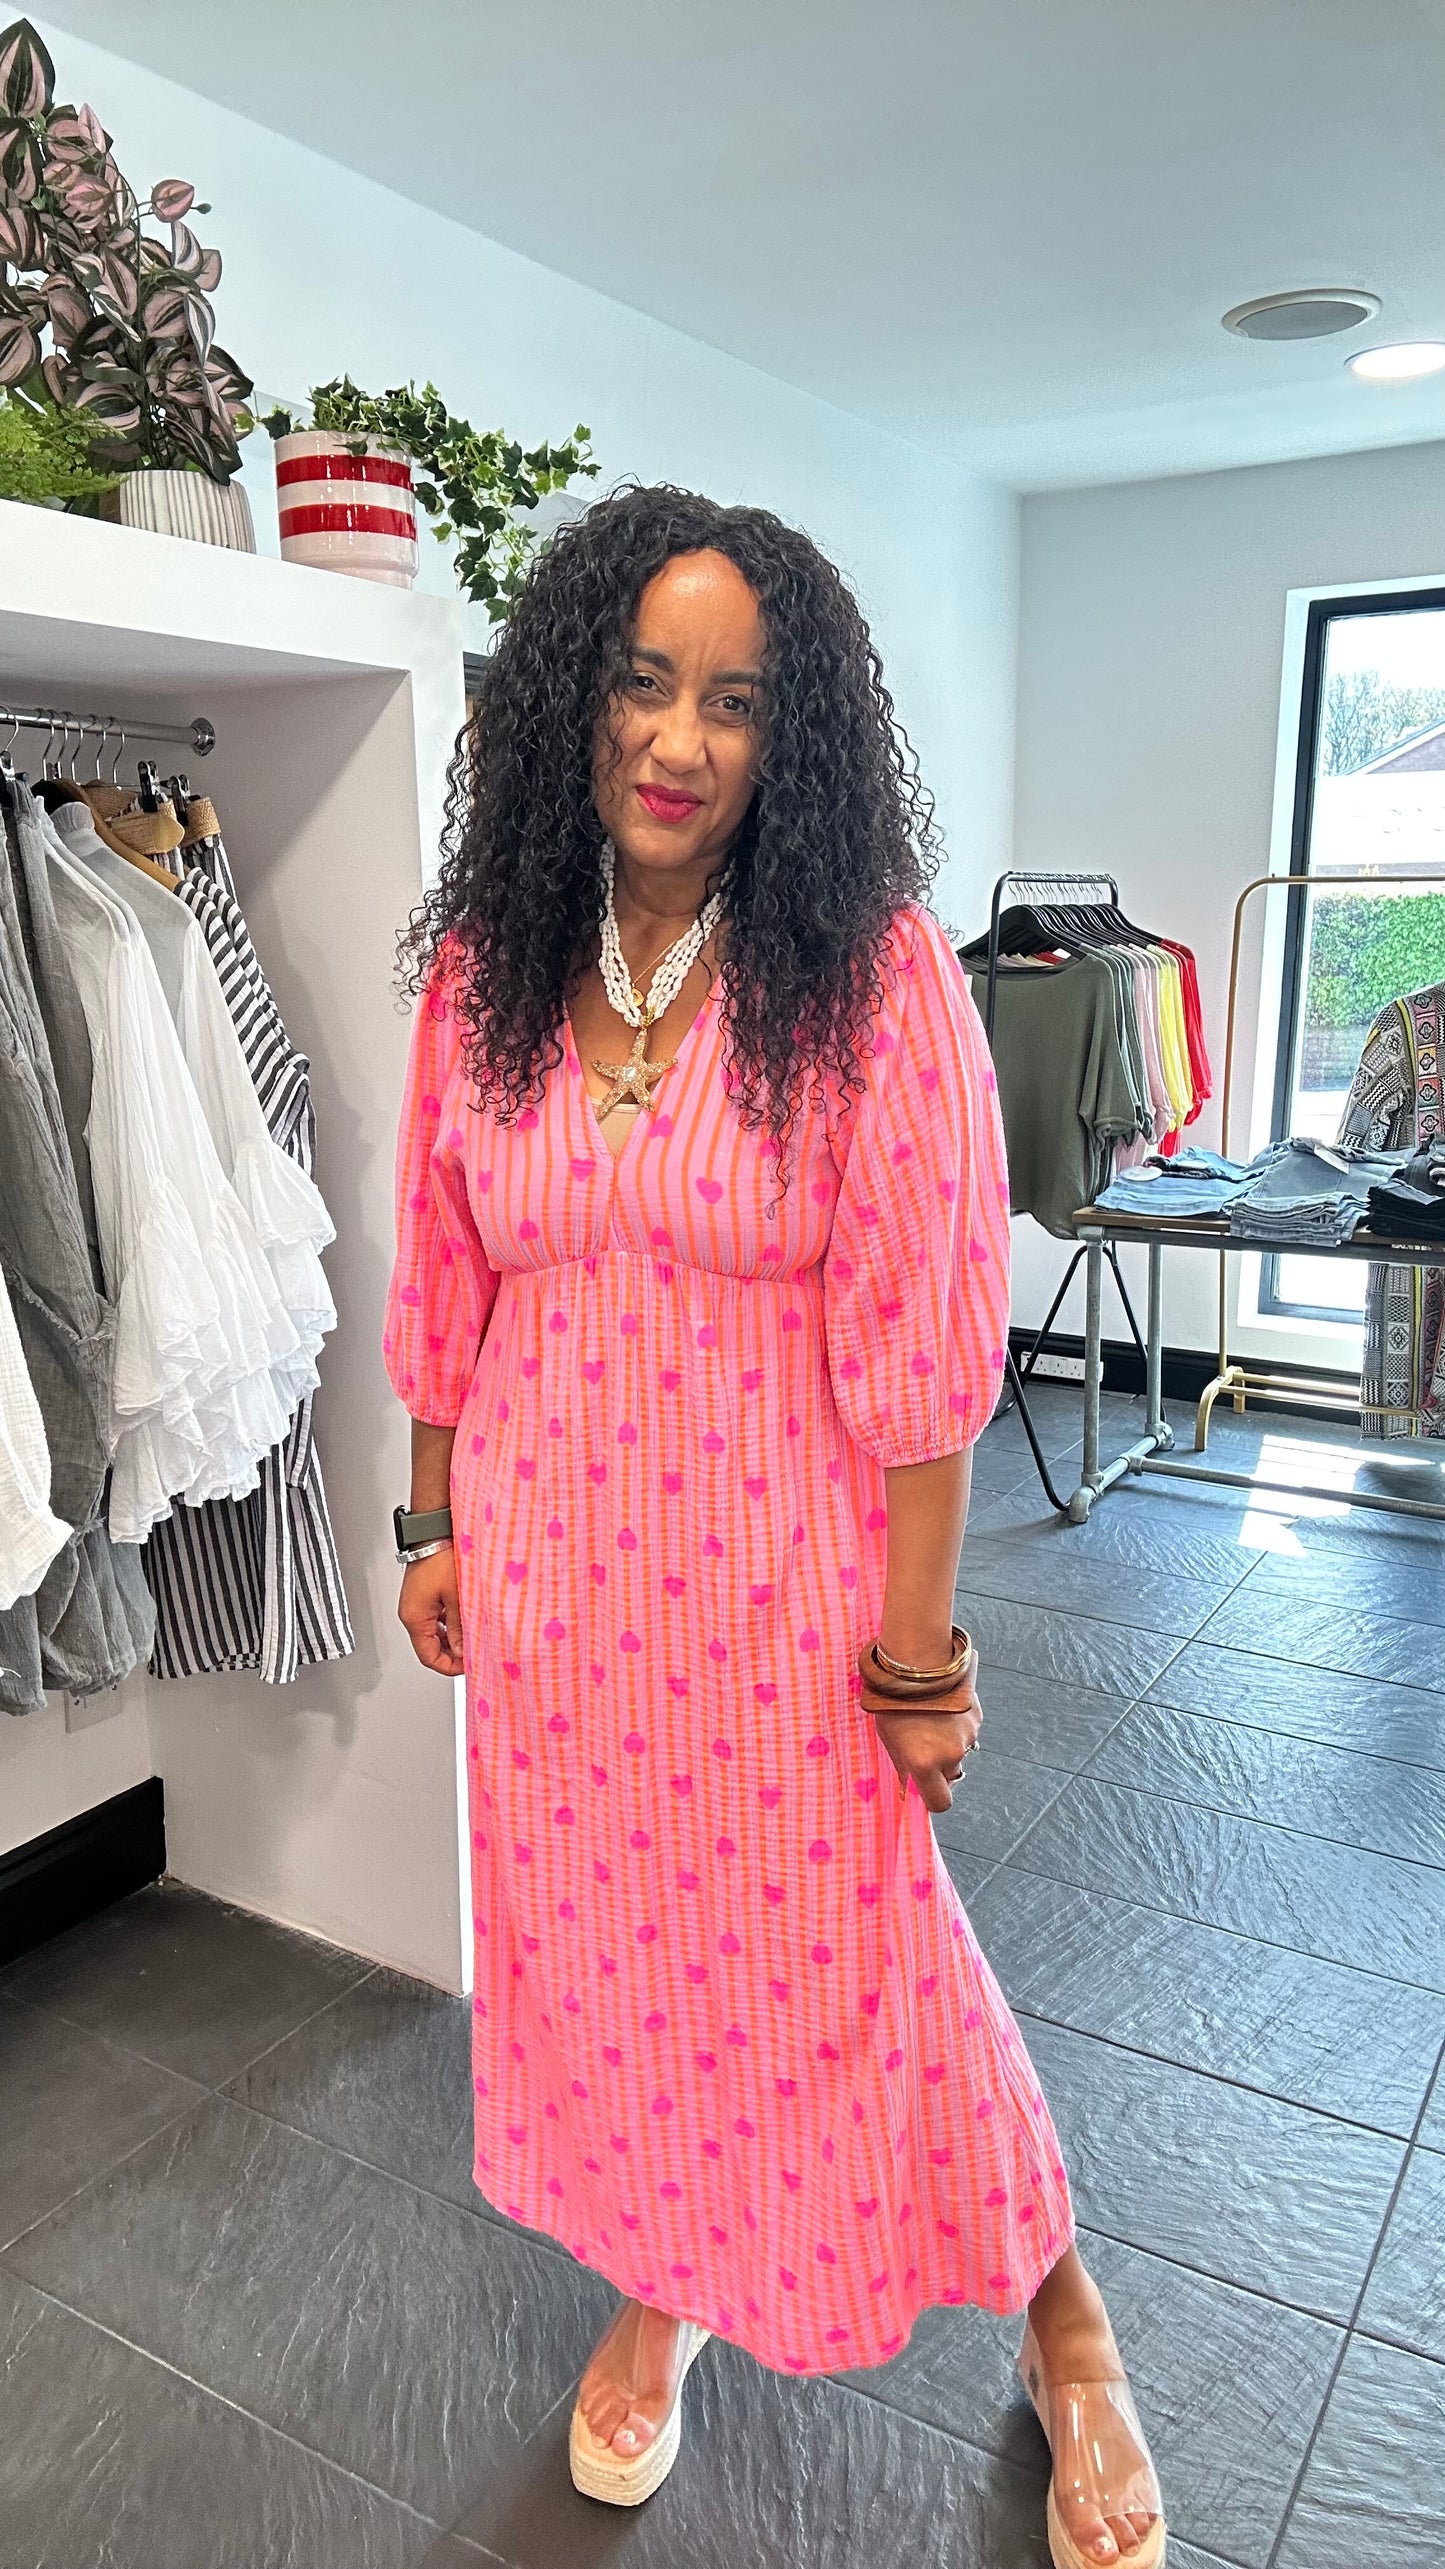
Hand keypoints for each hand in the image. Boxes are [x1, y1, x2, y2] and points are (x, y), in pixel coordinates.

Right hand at [398, 1545, 463, 1676]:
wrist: (435, 1530)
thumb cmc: (442, 1557)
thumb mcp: (457, 1597)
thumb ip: (459, 1628)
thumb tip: (463, 1651)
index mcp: (414, 1617)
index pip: (428, 1657)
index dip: (449, 1666)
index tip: (468, 1665)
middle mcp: (411, 1612)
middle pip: (429, 1647)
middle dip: (452, 1653)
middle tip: (473, 1652)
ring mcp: (416, 1603)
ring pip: (433, 1633)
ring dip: (452, 1638)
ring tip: (472, 1636)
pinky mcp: (422, 1594)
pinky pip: (435, 1617)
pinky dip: (449, 1624)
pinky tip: (465, 1620)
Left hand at [869, 1677, 981, 1814]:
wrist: (916, 1662)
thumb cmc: (894, 1702)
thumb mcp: (889, 1738)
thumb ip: (902, 1766)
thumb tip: (906, 1790)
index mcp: (925, 1764)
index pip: (940, 1802)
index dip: (933, 1799)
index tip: (926, 1790)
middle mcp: (950, 1754)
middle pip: (951, 1776)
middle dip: (941, 1768)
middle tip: (924, 1746)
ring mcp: (967, 1736)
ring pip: (961, 1752)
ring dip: (949, 1744)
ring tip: (932, 1720)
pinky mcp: (977, 1717)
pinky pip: (968, 1732)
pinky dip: (957, 1726)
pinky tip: (943, 1708)